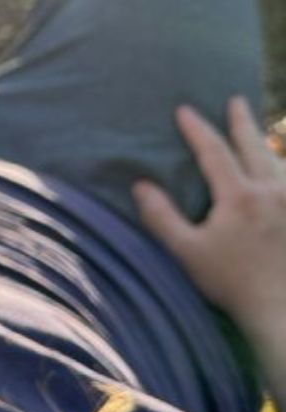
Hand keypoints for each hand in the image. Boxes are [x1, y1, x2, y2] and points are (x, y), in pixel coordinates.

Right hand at [132, 97, 285, 331]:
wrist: (282, 310)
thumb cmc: (232, 283)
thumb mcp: (187, 252)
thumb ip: (162, 217)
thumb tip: (140, 186)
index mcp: (240, 196)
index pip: (215, 152)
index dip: (197, 129)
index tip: (184, 109)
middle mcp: (273, 192)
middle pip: (254, 147)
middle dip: (242, 122)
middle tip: (236, 101)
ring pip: (280, 163)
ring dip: (267, 145)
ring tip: (261, 134)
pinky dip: (284, 171)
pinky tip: (280, 173)